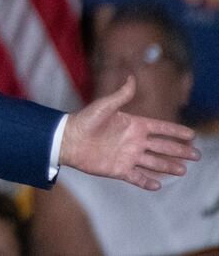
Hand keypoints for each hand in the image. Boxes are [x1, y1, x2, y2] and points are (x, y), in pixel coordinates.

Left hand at [60, 75, 198, 189]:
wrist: (67, 139)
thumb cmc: (84, 120)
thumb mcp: (104, 106)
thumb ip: (121, 95)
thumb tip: (131, 77)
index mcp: (133, 125)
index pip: (160, 128)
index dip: (175, 131)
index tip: (192, 134)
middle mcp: (134, 141)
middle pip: (162, 147)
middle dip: (179, 151)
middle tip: (196, 155)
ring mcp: (128, 156)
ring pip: (153, 163)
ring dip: (168, 167)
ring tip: (182, 170)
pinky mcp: (119, 169)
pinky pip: (136, 177)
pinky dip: (147, 182)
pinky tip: (158, 186)